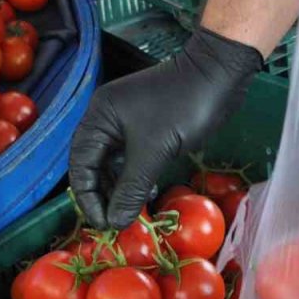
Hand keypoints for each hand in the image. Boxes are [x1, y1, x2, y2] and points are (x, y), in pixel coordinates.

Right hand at [69, 29, 262, 228]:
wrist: (218, 74)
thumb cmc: (184, 107)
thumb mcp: (155, 151)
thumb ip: (132, 188)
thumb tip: (115, 221)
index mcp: (99, 117)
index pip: (80, 165)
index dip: (88, 199)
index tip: (103, 225)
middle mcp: (106, 118)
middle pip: (93, 166)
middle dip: (103, 196)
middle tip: (116, 223)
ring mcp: (126, 122)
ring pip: (113, 164)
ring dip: (120, 189)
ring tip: (130, 213)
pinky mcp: (146, 127)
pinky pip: (131, 158)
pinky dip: (135, 177)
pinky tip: (146, 192)